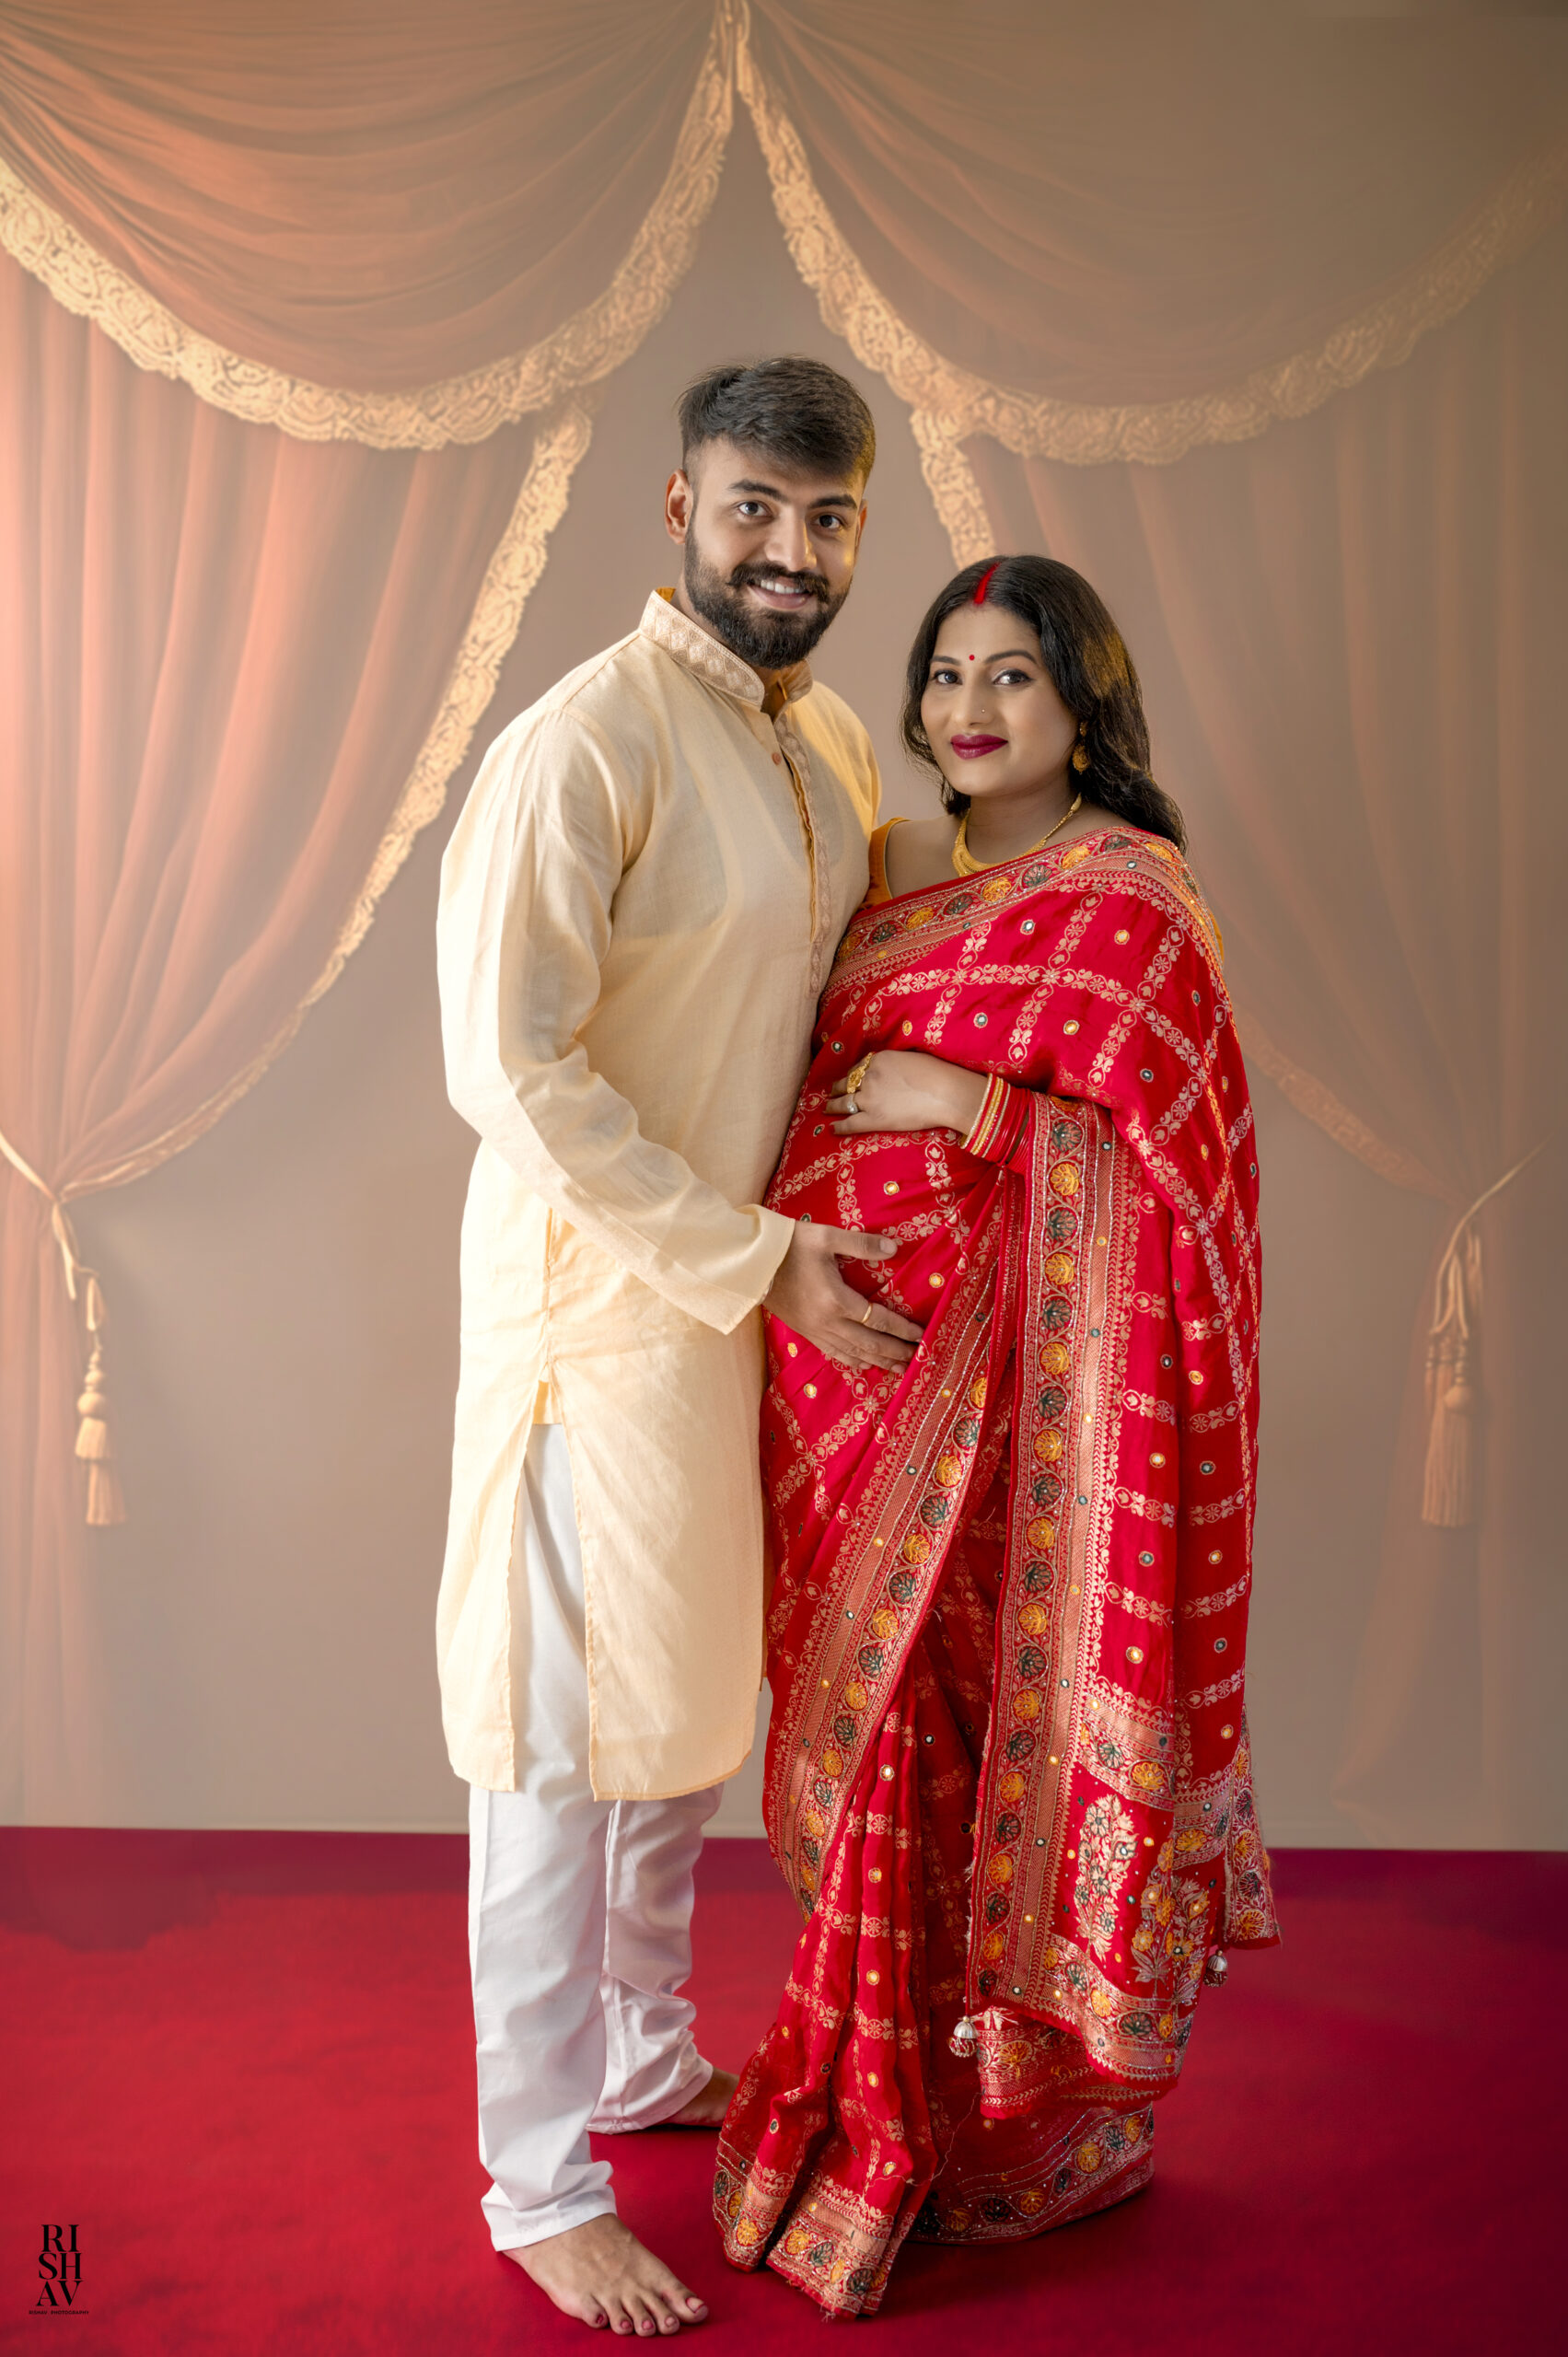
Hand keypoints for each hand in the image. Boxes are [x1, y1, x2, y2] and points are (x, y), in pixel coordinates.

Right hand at [763, 1222, 923, 1371]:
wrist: (751, 1262)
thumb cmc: (790, 1245)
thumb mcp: (827, 1237)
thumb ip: (862, 1244)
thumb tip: (894, 1248)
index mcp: (836, 1300)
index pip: (879, 1320)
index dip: (902, 1329)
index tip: (922, 1335)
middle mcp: (828, 1322)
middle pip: (870, 1343)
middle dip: (896, 1352)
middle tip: (919, 1359)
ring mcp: (815, 1330)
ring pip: (853, 1353)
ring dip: (879, 1361)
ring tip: (900, 1369)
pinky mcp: (805, 1332)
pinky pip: (834, 1353)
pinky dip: (853, 1361)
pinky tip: (865, 1365)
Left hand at [827, 1049, 987, 1137]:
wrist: (945, 1093)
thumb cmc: (937, 1074)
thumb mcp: (911, 1058)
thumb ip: (895, 1065)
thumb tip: (893, 1073)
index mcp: (878, 1060)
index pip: (860, 1067)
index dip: (854, 1075)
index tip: (851, 1080)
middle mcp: (869, 1077)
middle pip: (847, 1083)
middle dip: (838, 1088)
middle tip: (832, 1092)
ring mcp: (869, 1099)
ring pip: (843, 1103)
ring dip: (833, 1106)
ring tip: (827, 1109)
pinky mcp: (874, 1119)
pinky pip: (850, 1123)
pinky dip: (839, 1127)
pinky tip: (832, 1129)